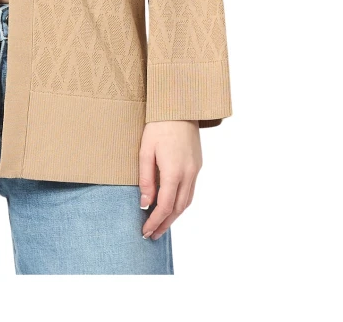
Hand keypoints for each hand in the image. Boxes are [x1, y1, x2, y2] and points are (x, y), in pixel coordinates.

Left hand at [138, 120, 201, 239]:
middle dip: (165, 224)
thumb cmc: (158, 125)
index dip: (155, 222)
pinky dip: (181, 203)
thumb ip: (146, 180)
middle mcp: (188, 174)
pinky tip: (171, 206)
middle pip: (177, 209)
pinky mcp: (197, 165)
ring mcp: (195, 170)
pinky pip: (191, 191)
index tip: (145, 231)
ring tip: (161, 225)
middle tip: (152, 235)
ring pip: (187, 202)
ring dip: (174, 216)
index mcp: (174, 172)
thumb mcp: (145, 151)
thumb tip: (145, 204)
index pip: (164, 206)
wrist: (180, 106)